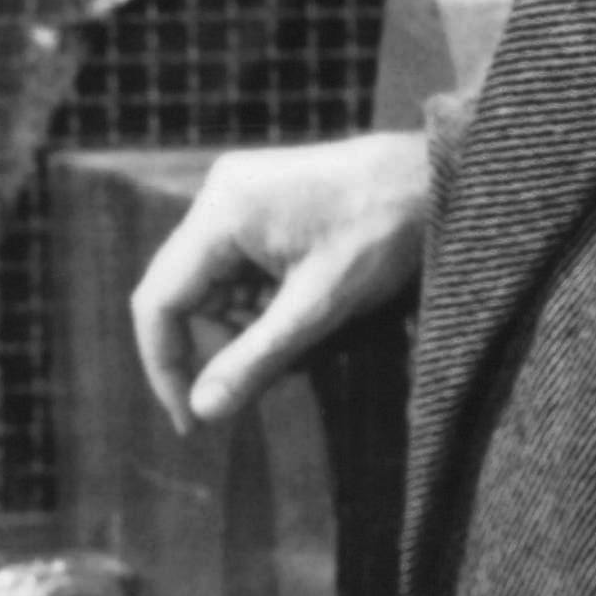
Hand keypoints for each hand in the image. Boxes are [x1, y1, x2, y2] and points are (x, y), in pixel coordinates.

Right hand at [129, 128, 434, 432]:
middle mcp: (217, 196)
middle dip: (219, 346)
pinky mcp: (259, 203)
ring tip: (304, 339)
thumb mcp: (319, 307)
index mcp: (221, 213)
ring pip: (213, 288)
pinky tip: (306, 310)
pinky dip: (262, 305)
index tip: (191, 419)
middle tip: (271, 377)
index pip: (158, 301)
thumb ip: (255, 360)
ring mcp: (238, 196)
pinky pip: (237, 269)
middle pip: (184, 296)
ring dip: (246, 328)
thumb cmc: (384, 232)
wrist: (436, 175)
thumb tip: (203, 411)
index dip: (167, 365)